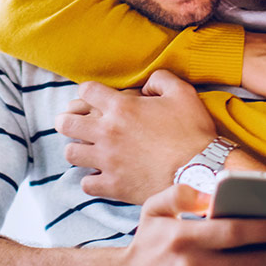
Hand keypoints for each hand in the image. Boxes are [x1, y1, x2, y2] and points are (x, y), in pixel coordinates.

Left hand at [56, 70, 215, 203]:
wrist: (199, 172)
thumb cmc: (193, 132)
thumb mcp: (183, 93)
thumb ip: (160, 79)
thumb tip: (145, 85)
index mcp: (121, 107)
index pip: (86, 91)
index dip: (88, 92)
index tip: (93, 98)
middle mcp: (107, 133)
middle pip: (66, 122)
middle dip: (67, 120)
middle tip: (75, 123)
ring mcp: (107, 161)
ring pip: (71, 153)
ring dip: (77, 149)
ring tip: (87, 150)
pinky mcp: (113, 186)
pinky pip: (86, 183)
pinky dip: (91, 179)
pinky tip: (101, 176)